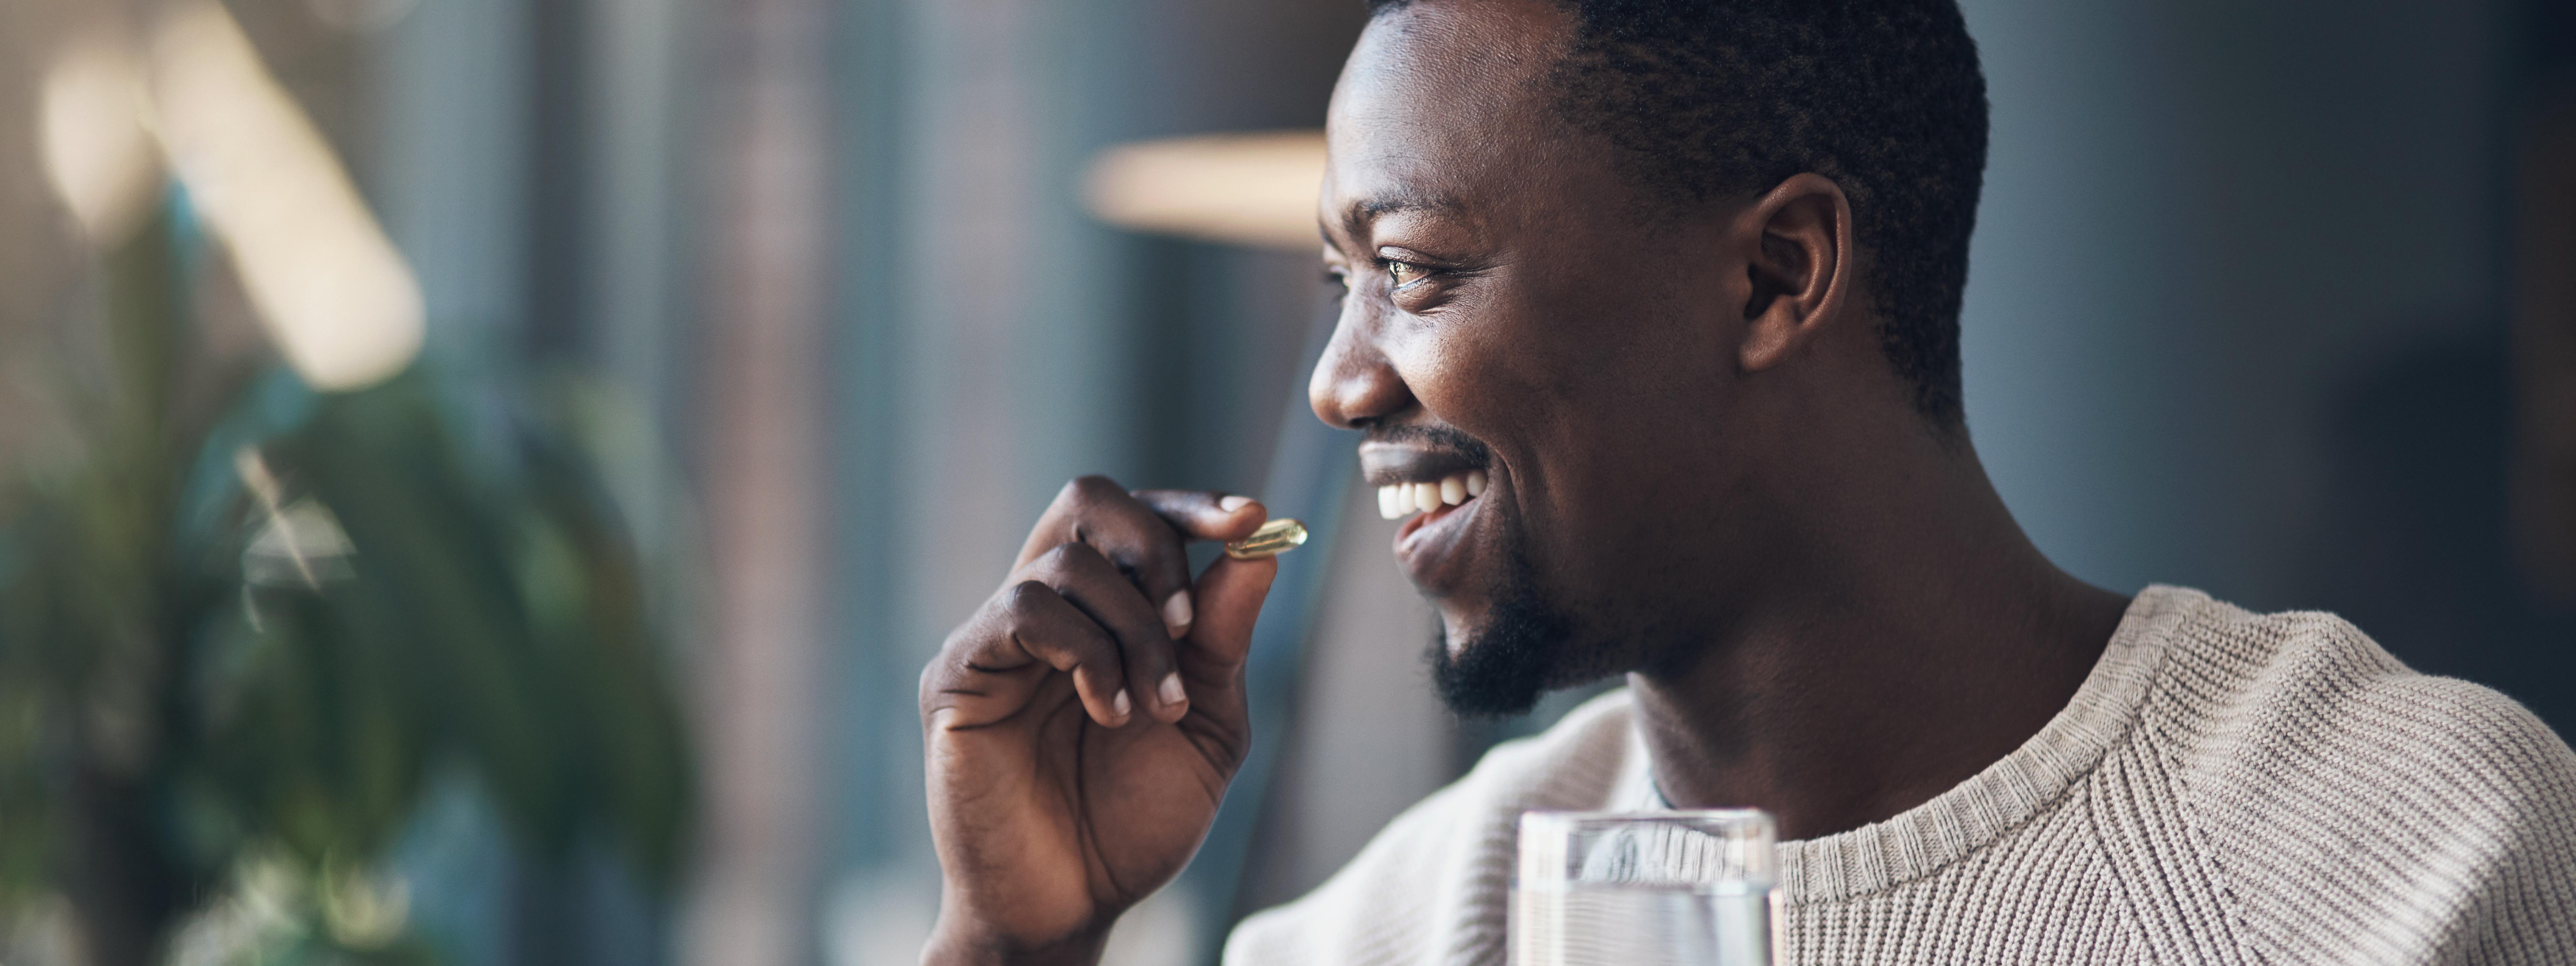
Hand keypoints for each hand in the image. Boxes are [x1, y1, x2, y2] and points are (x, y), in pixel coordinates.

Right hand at [920, 476, 1277, 964]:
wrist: (1075, 903)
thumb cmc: (1134, 820)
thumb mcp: (1206, 723)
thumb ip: (1224, 638)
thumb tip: (1257, 546)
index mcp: (1102, 612)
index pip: (1137, 517)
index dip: (1191, 505)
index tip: (1250, 518)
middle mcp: (1045, 609)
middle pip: (1088, 499)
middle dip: (1156, 544)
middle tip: (1186, 624)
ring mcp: (994, 636)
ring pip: (1064, 562)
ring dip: (1131, 630)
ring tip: (1149, 707)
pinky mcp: (958, 672)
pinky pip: (1020, 609)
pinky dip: (1083, 650)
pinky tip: (1106, 710)